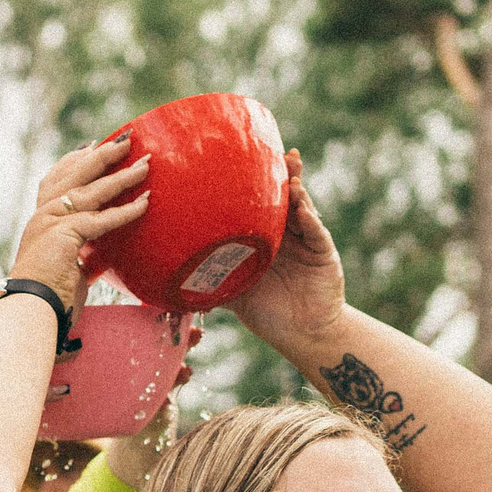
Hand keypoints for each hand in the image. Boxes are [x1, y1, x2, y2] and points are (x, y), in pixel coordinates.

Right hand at [9, 138, 150, 306]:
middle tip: (127, 140)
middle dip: (102, 155)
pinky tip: (145, 204)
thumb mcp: (63, 265)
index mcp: (40, 219)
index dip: (73, 160)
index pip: (55, 179)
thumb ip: (76, 250)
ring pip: (92, 191)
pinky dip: (125, 212)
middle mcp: (43, 215)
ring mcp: (51, 222)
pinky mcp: (64, 234)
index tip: (92, 145)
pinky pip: (102, 219)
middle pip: (74, 174)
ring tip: (146, 165)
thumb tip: (96, 254)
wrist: (30, 310)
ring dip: (122, 177)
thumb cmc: (48, 297)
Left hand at [229, 150, 343, 352]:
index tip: (248, 161)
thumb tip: (168, 280)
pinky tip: (303, 209)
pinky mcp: (323, 253)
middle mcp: (288, 234)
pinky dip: (310, 220)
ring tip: (291, 178)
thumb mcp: (234, 293)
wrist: (302, 336)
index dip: (258, 184)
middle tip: (279, 155)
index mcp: (266, 238)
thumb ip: (209, 282)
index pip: (262, 204)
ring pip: (304, 209)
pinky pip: (316, 233)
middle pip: (286, 198)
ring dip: (298, 192)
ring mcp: (307, 241)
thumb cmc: (269, 314)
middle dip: (284, 175)